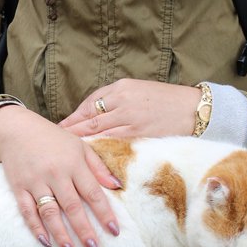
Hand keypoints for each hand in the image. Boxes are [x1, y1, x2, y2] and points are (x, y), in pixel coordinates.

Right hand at [0, 103, 121, 246]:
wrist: (15, 129)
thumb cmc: (52, 139)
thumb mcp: (79, 146)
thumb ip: (98, 166)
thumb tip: (117, 186)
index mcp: (73, 163)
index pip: (93, 193)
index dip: (104, 213)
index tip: (114, 231)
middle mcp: (55, 174)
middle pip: (73, 207)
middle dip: (85, 230)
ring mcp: (35, 182)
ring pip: (50, 213)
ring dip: (61, 234)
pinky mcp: (19, 188)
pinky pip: (28, 211)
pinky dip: (36, 228)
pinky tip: (45, 242)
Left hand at [59, 79, 202, 138]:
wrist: (194, 109)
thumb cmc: (165, 100)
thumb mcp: (137, 90)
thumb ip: (114, 100)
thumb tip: (91, 115)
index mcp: (121, 88)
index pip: (89, 104)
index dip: (73, 118)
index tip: (59, 128)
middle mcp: (122, 102)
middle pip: (88, 119)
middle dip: (69, 131)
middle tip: (52, 142)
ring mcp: (129, 119)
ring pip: (97, 132)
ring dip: (79, 143)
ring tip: (63, 152)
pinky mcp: (137, 134)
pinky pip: (112, 142)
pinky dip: (98, 149)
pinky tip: (87, 158)